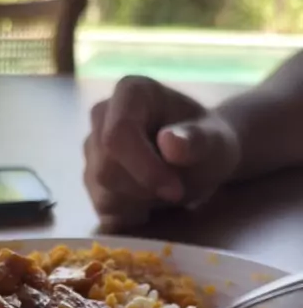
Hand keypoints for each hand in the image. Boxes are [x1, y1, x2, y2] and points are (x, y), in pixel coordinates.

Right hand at [84, 76, 240, 229]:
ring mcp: (93, 149)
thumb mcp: (215, 142)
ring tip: (164, 191)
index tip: (175, 189)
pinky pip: (102, 209)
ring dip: (139, 204)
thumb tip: (169, 141)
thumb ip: (197, 141)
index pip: (117, 135)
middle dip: (143, 190)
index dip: (143, 169)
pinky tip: (150, 204)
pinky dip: (130, 215)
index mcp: (131, 92)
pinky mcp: (91, 178)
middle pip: (106, 169)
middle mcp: (102, 115)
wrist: (200, 159)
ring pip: (102, 193)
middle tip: (176, 191)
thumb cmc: (207, 144)